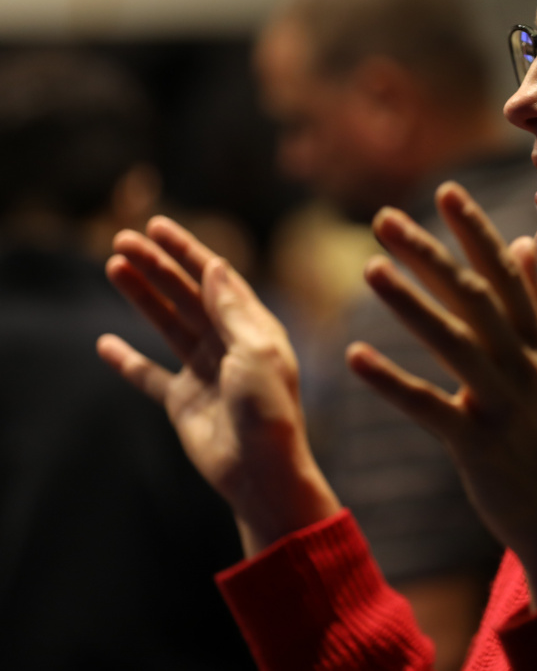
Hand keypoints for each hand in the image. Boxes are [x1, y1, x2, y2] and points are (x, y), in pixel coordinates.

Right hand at [98, 216, 340, 555]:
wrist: (261, 473)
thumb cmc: (268, 411)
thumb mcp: (256, 352)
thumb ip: (232, 310)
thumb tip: (215, 265)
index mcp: (254, 329)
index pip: (217, 280)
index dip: (188, 251)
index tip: (158, 226)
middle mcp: (229, 345)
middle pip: (186, 296)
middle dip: (157, 267)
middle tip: (122, 239)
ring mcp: (205, 372)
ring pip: (167, 324)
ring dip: (141, 297)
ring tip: (113, 266)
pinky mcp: (184, 402)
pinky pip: (150, 376)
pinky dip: (128, 361)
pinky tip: (105, 343)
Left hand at [348, 182, 536, 605]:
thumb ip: (533, 304)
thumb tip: (525, 243)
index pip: (506, 273)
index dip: (475, 231)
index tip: (446, 190)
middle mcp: (526, 364)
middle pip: (475, 296)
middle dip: (430, 253)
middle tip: (384, 218)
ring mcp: (505, 404)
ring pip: (454, 342)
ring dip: (410, 303)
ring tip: (370, 268)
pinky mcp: (480, 446)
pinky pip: (431, 406)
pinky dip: (392, 380)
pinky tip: (355, 356)